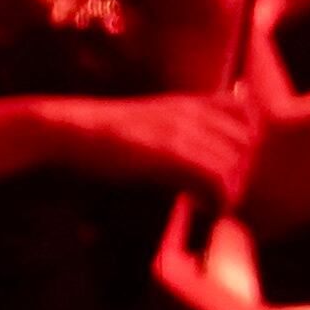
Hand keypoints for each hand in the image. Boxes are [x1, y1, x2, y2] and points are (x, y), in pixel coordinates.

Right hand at [33, 91, 260, 208]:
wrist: (62, 135)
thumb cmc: (96, 140)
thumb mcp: (146, 124)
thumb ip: (178, 132)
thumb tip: (205, 164)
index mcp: (185, 102)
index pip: (247, 113)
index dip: (244, 142)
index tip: (221, 164)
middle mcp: (190, 112)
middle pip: (247, 145)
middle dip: (235, 174)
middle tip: (207, 192)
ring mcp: (183, 131)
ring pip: (236, 167)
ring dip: (223, 192)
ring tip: (198, 202)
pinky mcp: (174, 154)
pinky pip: (219, 183)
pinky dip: (213, 202)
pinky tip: (193, 206)